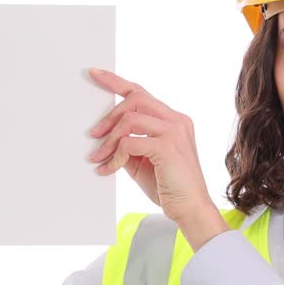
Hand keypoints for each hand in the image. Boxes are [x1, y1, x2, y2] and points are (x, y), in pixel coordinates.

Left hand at [83, 67, 212, 226]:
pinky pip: (130, 143)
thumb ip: (128, 144)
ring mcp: (174, 131)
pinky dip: (114, 156)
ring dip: (108, 139)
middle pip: (135, 99)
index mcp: (173, 120)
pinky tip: (108, 169)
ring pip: (130, 119)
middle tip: (92, 134)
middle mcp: (176, 120)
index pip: (142, 93)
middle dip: (109, 115)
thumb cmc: (169, 188)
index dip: (116, 82)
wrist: (191, 210)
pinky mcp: (168, 147)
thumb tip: (102, 138)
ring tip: (97, 156)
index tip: (94, 74)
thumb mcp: (142, 162)